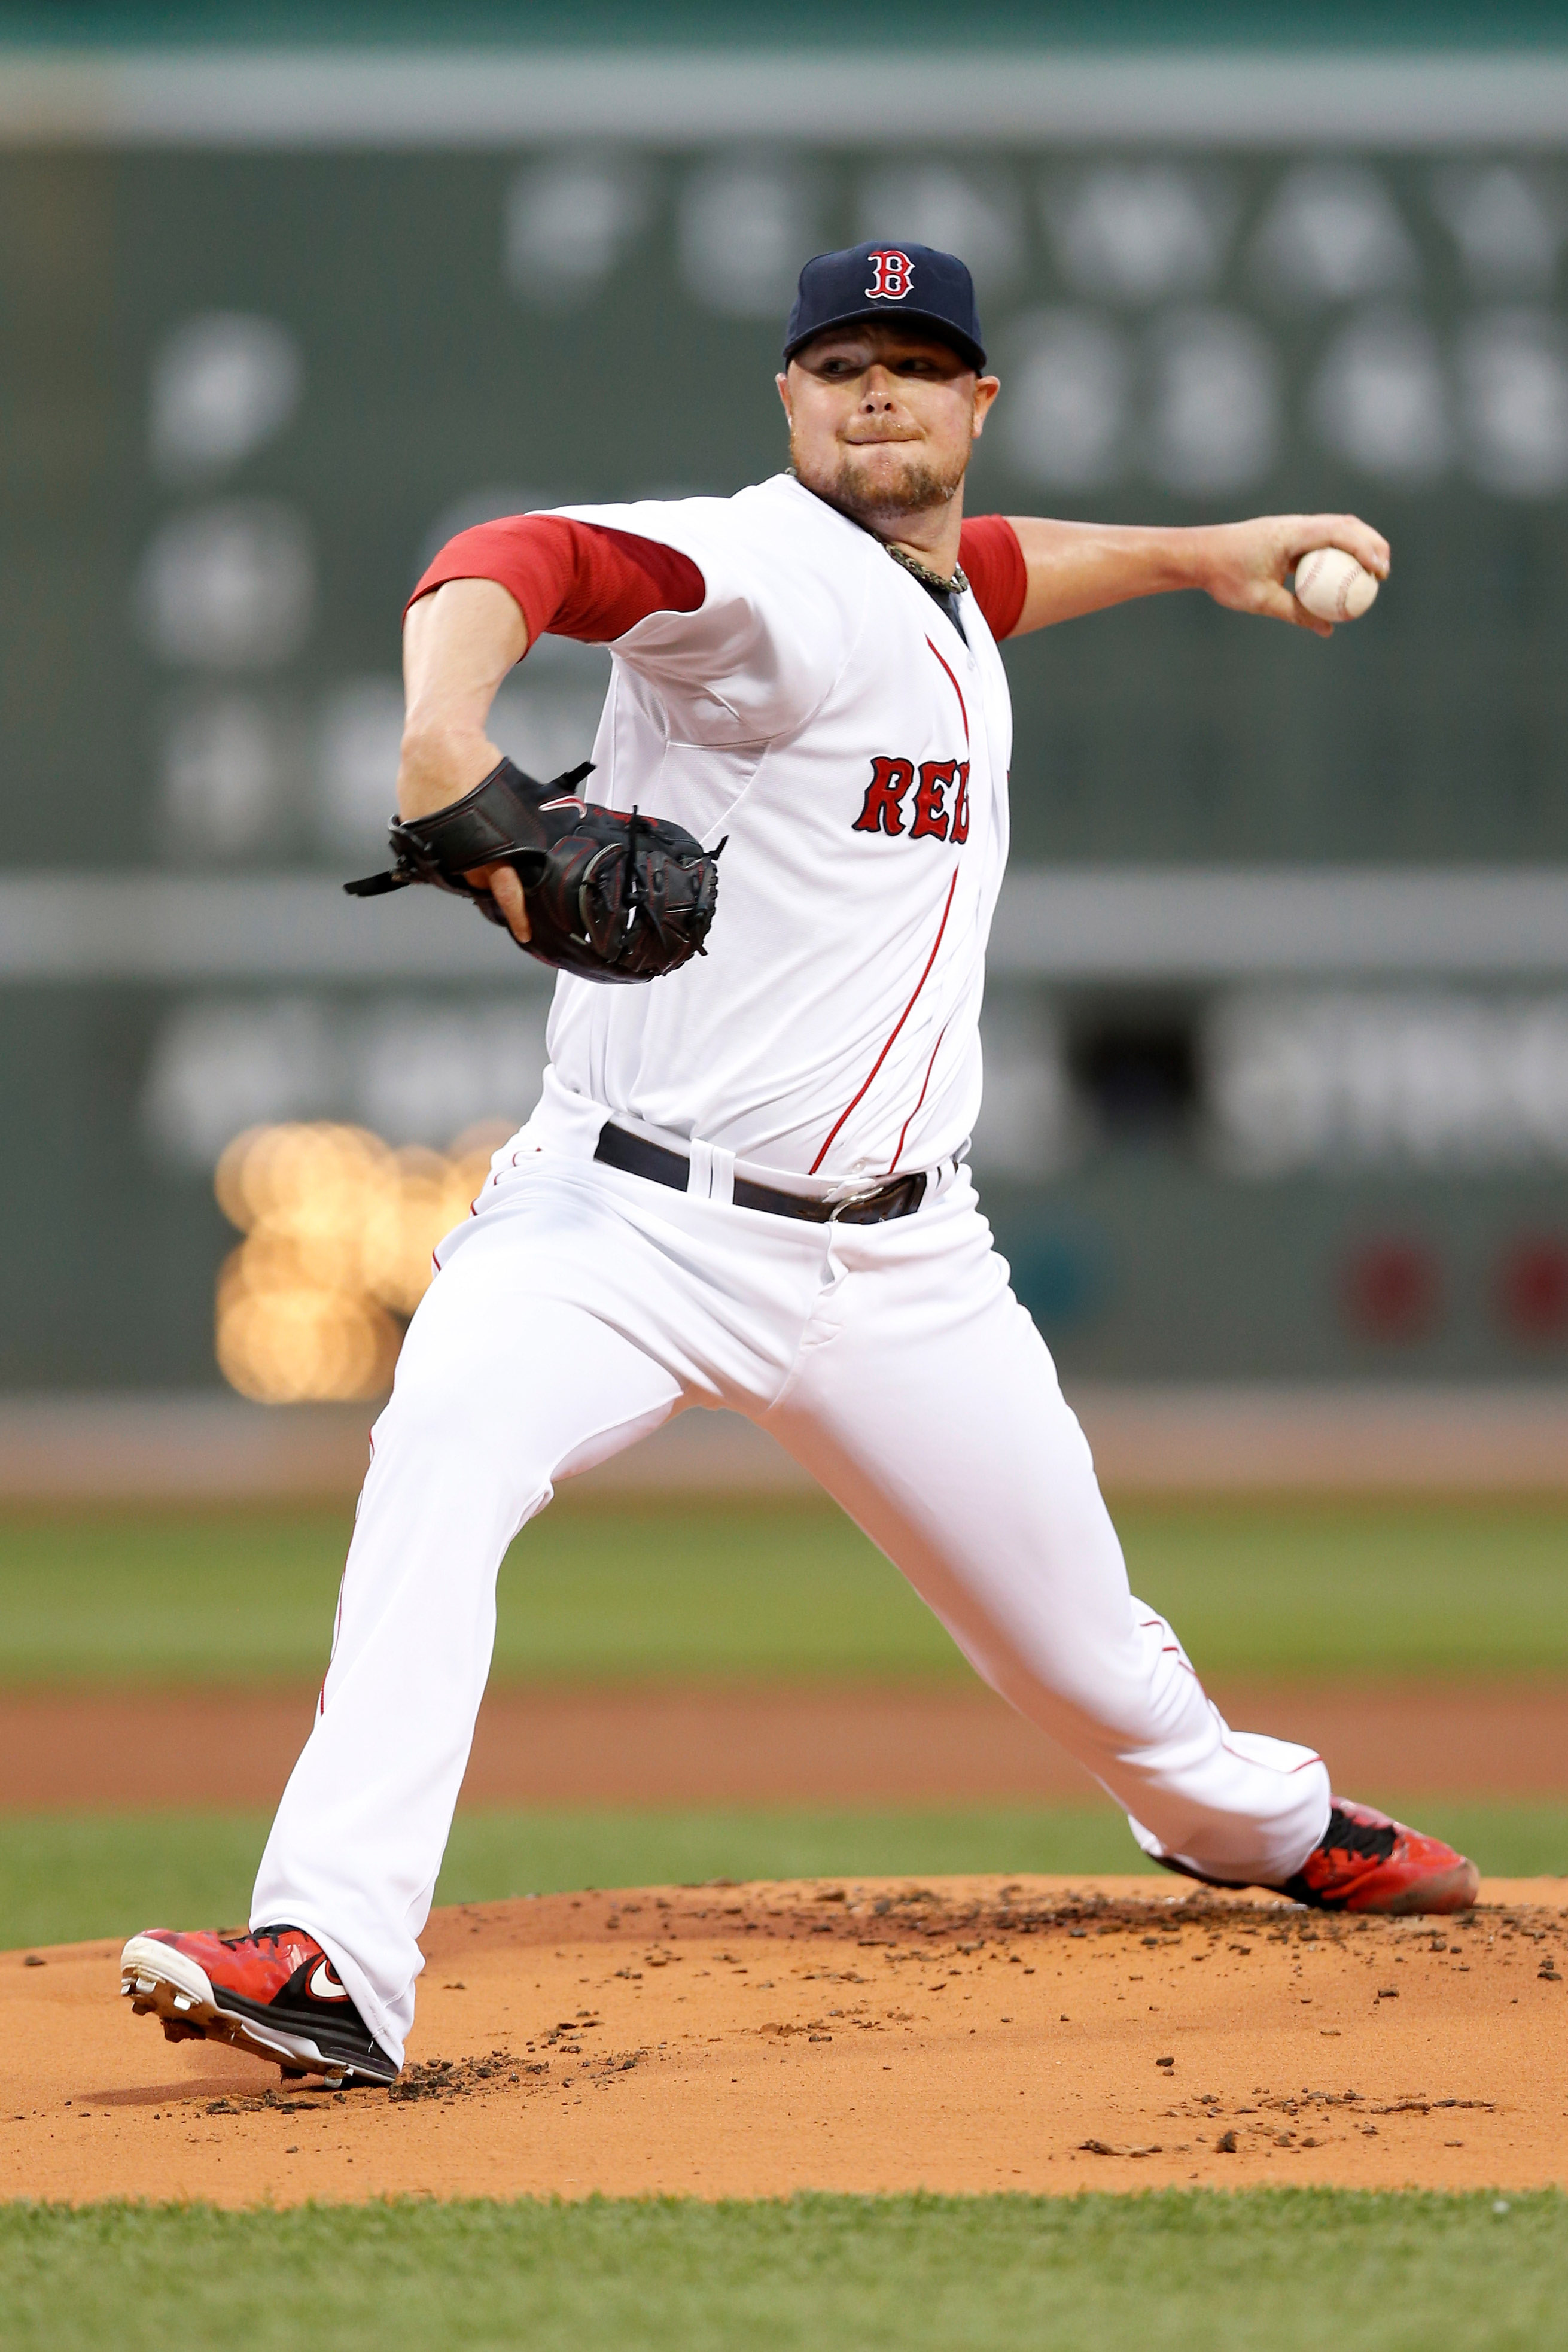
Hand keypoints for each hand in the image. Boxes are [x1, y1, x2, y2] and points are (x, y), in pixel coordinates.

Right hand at [396, 733, 532, 945]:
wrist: (435, 745)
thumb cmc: (474, 764)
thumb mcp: (511, 798)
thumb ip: (521, 826)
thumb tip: (539, 839)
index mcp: (488, 847)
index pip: (506, 892)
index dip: (516, 913)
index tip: (523, 930)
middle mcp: (459, 855)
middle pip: (478, 883)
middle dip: (490, 881)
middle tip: (500, 870)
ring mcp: (435, 848)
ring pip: (456, 869)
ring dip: (467, 863)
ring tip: (475, 842)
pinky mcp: (417, 836)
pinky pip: (436, 851)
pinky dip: (447, 845)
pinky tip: (454, 827)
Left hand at [1191, 513, 1390, 637]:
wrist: (1199, 555)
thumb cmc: (1225, 575)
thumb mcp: (1260, 600)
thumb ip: (1295, 613)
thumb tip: (1328, 629)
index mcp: (1291, 534)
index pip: (1338, 533)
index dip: (1365, 548)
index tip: (1379, 570)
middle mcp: (1295, 525)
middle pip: (1345, 525)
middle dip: (1372, 544)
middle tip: (1384, 571)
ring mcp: (1292, 528)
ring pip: (1335, 529)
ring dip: (1358, 545)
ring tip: (1373, 570)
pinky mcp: (1288, 536)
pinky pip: (1321, 540)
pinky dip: (1338, 552)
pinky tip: (1345, 572)